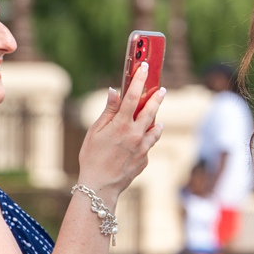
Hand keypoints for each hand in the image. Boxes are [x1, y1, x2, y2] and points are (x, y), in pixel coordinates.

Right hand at [78, 62, 165, 196]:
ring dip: (156, 119)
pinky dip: (146, 139)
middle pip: (151, 110)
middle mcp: (135, 134)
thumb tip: (114, 91)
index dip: (139, 79)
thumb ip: (107, 111)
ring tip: (156, 116)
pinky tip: (141, 139)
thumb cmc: (92, 157)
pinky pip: (148, 144)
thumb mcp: (94, 132)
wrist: (100, 186)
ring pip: (155, 128)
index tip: (144, 67)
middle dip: (157, 97)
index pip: (133, 96)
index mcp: (121, 125)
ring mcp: (142, 147)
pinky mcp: (145, 159)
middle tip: (161, 89)